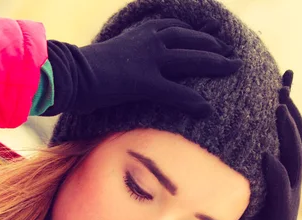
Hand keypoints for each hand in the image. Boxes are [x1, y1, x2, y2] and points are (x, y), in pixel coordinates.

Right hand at [44, 18, 241, 116]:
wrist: (68, 74)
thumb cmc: (82, 71)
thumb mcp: (109, 59)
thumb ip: (123, 62)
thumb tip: (123, 74)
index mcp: (139, 34)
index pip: (175, 27)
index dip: (195, 33)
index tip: (209, 37)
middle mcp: (148, 42)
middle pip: (190, 40)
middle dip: (213, 45)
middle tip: (231, 53)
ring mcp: (149, 60)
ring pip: (191, 58)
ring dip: (215, 63)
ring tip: (233, 67)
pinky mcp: (145, 82)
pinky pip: (176, 92)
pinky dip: (193, 100)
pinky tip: (207, 109)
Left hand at [235, 71, 301, 219]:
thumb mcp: (250, 192)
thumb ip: (245, 171)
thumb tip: (220, 151)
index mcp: (283, 170)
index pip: (288, 132)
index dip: (286, 106)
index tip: (279, 79)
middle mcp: (290, 177)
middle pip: (297, 135)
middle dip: (290, 108)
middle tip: (283, 81)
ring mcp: (288, 193)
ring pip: (294, 155)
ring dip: (288, 131)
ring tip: (279, 106)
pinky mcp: (281, 210)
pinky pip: (281, 187)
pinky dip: (277, 170)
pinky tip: (268, 155)